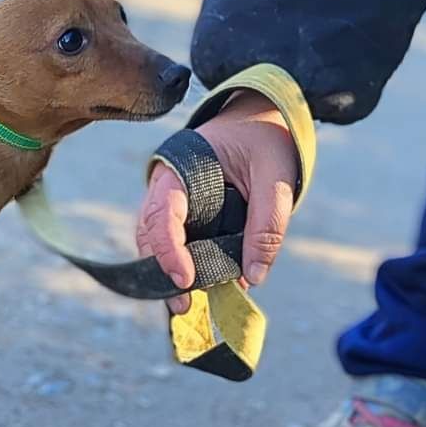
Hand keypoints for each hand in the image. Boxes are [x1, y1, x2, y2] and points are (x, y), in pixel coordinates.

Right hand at [135, 91, 298, 313]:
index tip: (185, 279)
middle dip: (162, 272)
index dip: (167, 250)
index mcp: (179, 169)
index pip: (161, 214)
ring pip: (157, 244)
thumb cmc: (264, 139)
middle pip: (149, 235)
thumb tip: (253, 278)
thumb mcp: (276, 176)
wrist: (258, 118)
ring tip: (190, 307)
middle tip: (183, 308)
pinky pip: (178, 244)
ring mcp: (172, 203)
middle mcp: (165, 188)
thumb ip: (267, 224)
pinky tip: (205, 288)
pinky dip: (188, 267)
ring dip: (171, 274)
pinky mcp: (186, 217)